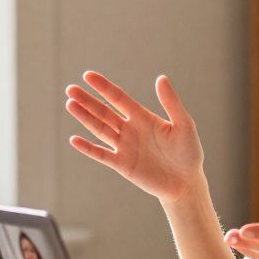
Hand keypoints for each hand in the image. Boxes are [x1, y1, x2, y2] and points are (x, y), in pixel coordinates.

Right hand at [64, 72, 204, 203]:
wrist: (186, 182)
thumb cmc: (189, 152)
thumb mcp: (184, 125)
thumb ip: (171, 103)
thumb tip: (161, 78)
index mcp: (143, 117)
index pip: (119, 98)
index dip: (104, 87)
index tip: (88, 75)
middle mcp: (130, 129)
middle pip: (104, 112)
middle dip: (87, 101)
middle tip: (70, 89)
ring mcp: (124, 147)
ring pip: (100, 129)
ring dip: (85, 118)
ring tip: (70, 104)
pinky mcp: (122, 165)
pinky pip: (101, 155)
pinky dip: (88, 148)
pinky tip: (74, 139)